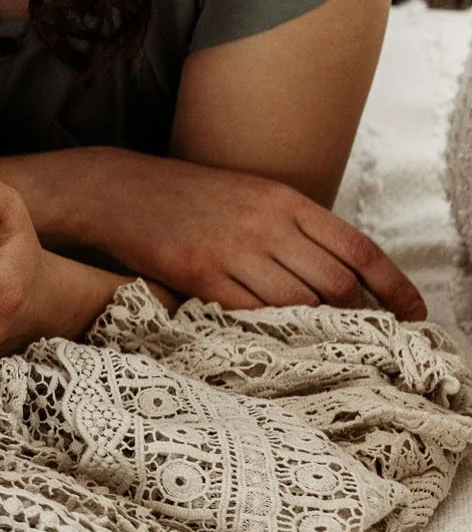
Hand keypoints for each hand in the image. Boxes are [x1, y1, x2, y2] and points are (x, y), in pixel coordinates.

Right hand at [92, 154, 423, 320]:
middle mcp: (264, 222)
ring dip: (312, 329)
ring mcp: (231, 248)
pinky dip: (266, 329)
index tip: (414, 314)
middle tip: (358, 336)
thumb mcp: (249, 194)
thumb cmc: (185, 196)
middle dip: (354, 317)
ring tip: (314, 342)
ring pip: (296, 304)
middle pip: (335, 284)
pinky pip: (249, 313)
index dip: (395, 287)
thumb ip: (294, 226)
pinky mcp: (198, 273)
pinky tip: (267, 335)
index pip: (359, 249)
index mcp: (283, 199)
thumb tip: (342, 275)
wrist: (117, 189)